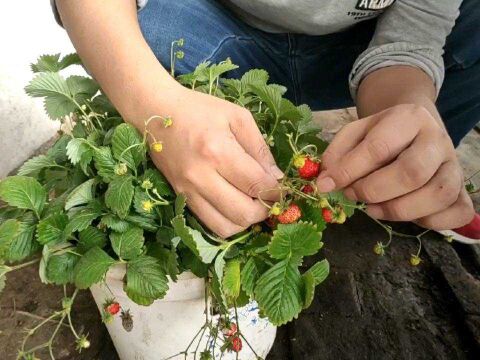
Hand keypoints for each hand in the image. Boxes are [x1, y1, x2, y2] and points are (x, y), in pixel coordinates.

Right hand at [147, 87, 281, 237]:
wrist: (155, 112)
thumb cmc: (199, 109)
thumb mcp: (237, 117)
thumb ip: (259, 147)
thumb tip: (276, 177)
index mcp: (218, 151)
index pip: (256, 184)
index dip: (276, 191)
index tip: (282, 188)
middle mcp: (202, 176)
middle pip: (243, 213)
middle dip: (265, 211)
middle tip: (270, 199)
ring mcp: (188, 190)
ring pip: (225, 227)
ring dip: (246, 221)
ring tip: (252, 204)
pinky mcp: (180, 197)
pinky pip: (208, 224)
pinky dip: (227, 222)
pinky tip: (234, 206)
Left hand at [316, 104, 473, 229]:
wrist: (417, 127)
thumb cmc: (382, 134)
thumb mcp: (355, 133)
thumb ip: (338, 154)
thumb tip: (326, 182)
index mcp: (408, 119)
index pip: (379, 147)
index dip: (349, 171)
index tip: (327, 185)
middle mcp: (437, 140)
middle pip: (412, 173)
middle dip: (374, 191)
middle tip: (354, 195)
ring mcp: (454, 166)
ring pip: (438, 195)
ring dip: (398, 210)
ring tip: (373, 209)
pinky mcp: (463, 190)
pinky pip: (458, 212)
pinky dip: (431, 222)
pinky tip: (406, 215)